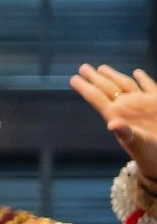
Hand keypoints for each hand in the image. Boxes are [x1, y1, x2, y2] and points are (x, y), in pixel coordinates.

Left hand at [74, 64, 156, 179]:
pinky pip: (149, 87)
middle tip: (83, 67)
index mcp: (117, 116)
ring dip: (114, 76)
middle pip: (107, 88)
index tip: (73, 79)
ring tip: (102, 68)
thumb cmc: (150, 155)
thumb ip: (125, 134)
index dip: (85, 88)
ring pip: (125, 85)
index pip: (97, 98)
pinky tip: (138, 72)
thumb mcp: (138, 145)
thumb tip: (113, 125)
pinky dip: (144, 79)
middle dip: (95, 77)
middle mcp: (127, 108)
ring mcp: (143, 104)